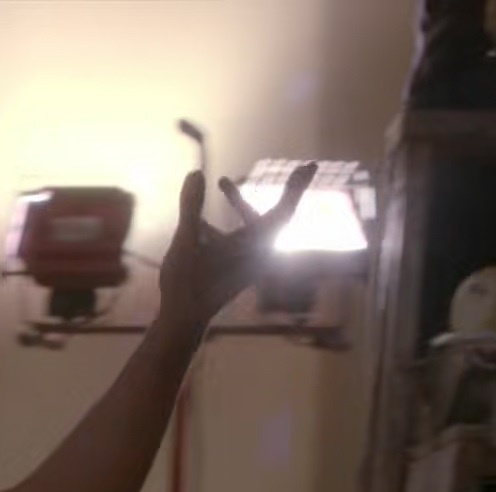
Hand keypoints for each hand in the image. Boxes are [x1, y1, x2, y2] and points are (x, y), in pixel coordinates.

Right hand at [157, 163, 316, 328]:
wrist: (184, 319)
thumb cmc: (186, 284)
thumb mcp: (184, 242)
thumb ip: (191, 207)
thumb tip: (197, 172)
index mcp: (252, 245)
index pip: (283, 210)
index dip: (297, 187)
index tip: (311, 166)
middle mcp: (257, 253)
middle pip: (279, 216)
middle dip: (287, 192)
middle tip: (302, 170)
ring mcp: (248, 261)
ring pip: (255, 226)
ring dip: (240, 204)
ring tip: (223, 182)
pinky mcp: (237, 268)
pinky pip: (241, 238)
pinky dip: (229, 224)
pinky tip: (200, 221)